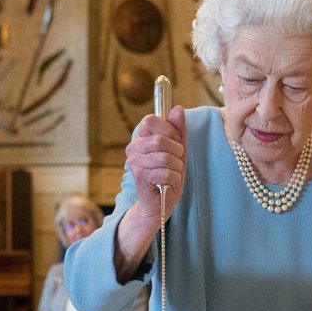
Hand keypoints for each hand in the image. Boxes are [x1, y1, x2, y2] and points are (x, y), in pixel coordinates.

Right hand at [124, 106, 186, 229]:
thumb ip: (178, 129)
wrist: (160, 202)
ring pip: (165, 158)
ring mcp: (135, 163)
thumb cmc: (168, 174)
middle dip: (176, 151)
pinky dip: (174, 179)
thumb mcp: (178, 149)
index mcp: (141, 138)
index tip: (174, 140)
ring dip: (176, 167)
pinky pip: (166, 173)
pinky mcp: (141, 178)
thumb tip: (177, 108)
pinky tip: (168, 183)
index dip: (168, 129)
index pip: (151, 120)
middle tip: (176, 160)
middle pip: (161, 139)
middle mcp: (133, 148)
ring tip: (172, 173)